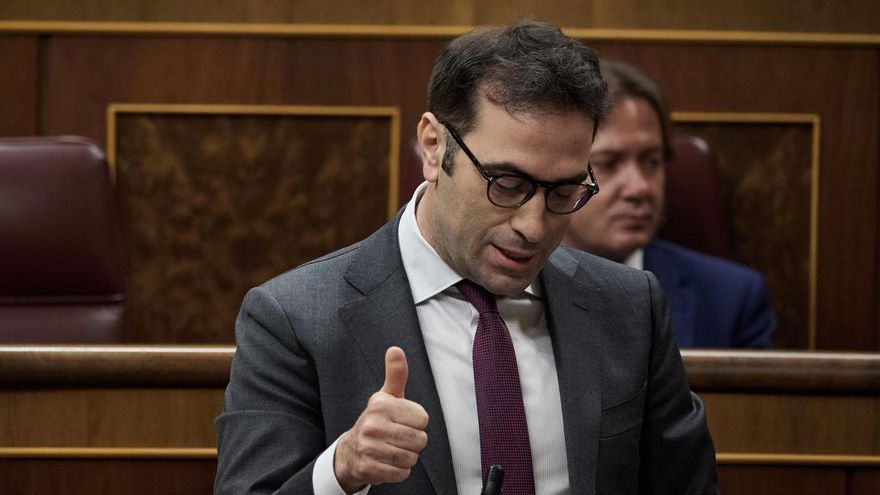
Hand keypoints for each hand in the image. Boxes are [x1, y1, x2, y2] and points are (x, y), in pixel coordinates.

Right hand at [334, 347, 429, 492]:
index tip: (402, 421)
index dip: (416, 422)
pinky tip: (388, 461)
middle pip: (420, 440)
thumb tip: (395, 349)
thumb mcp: (387, 396)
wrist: (351, 450)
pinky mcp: (370, 468)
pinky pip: (402, 473)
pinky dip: (399, 470)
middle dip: (414, 441)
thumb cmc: (377, 420)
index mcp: (381, 405)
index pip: (423, 419)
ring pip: (412, 457)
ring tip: (393, 448)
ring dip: (407, 456)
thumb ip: (396, 374)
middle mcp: (373, 425)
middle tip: (398, 437)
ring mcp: (369, 448)